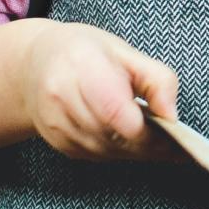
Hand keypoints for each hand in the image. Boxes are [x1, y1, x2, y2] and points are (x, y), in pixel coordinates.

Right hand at [9, 19, 185, 160]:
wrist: (34, 64)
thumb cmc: (86, 53)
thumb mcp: (126, 52)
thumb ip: (157, 80)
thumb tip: (172, 115)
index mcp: (82, 67)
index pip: (116, 112)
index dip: (147, 131)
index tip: (173, 134)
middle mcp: (62, 98)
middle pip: (113, 136)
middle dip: (147, 144)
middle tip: (174, 143)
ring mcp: (55, 123)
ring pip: (106, 151)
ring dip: (135, 151)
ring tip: (155, 140)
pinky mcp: (56, 141)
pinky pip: (95, 156)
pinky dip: (117, 151)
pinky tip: (129, 140)